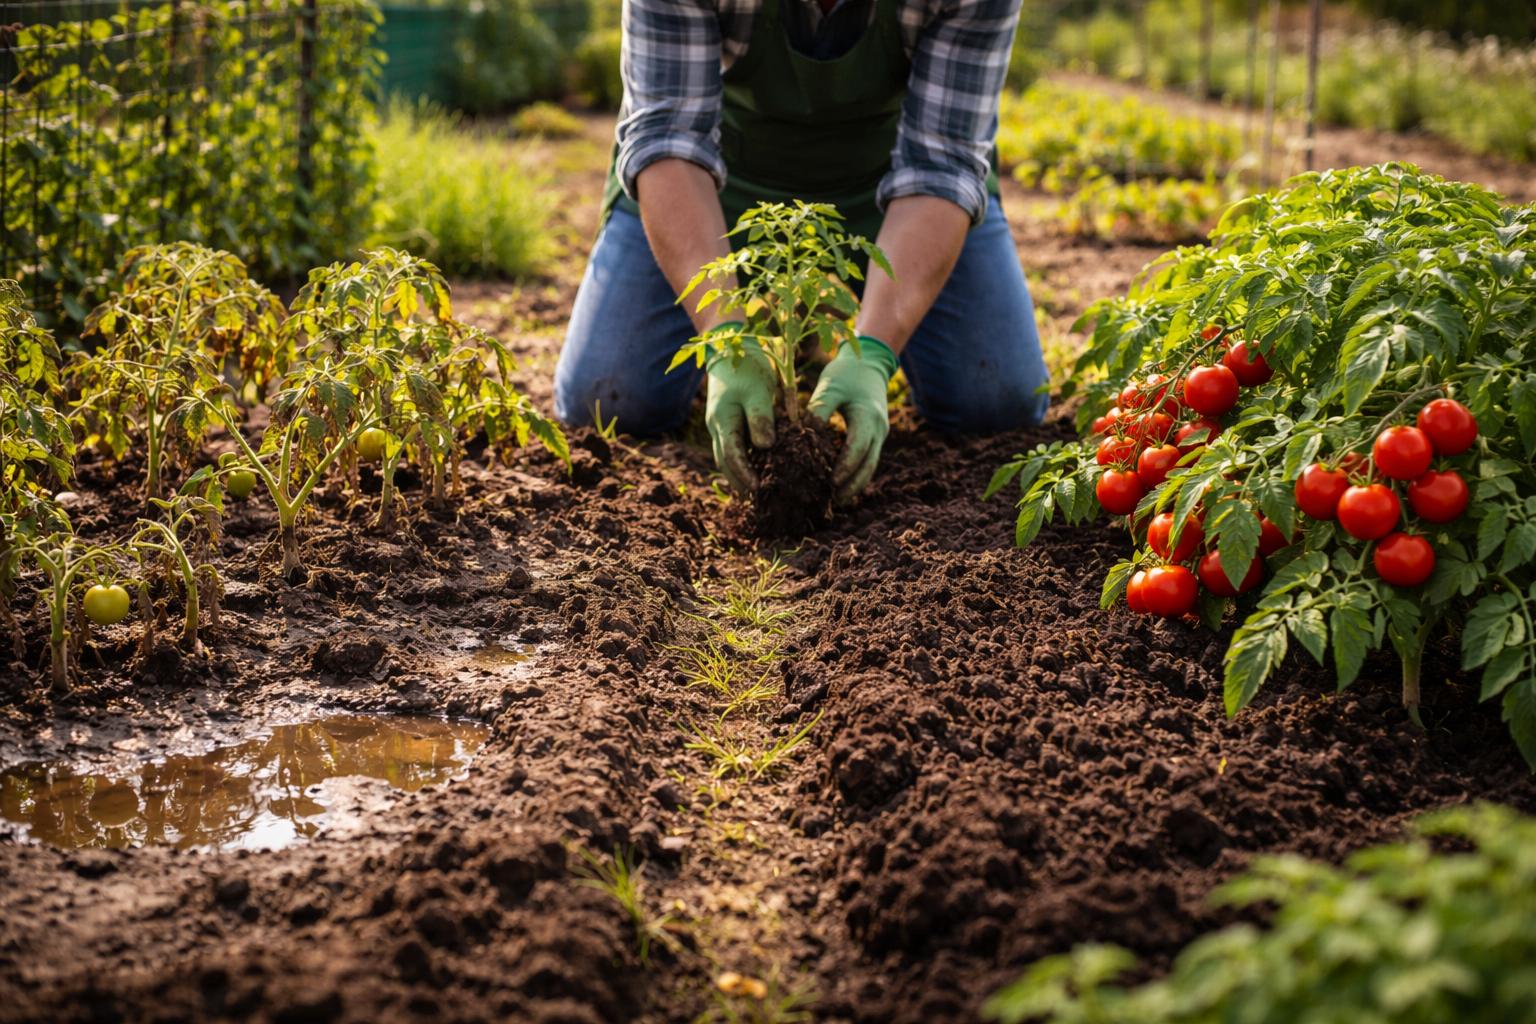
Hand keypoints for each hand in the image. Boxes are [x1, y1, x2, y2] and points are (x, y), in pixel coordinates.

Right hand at [705, 329, 777, 492]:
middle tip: (758, 498)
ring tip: (757, 490)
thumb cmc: (746, 367)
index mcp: (722, 420)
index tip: (759, 489)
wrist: (728, 346)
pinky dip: (742, 461)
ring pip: (726, 457)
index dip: (745, 475)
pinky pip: (732, 447)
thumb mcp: (758, 391)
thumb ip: (761, 418)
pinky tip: (758, 468)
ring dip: (739, 474)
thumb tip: (765, 447)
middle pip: (725, 463)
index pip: (732, 456)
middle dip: (739, 482)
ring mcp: (719, 425)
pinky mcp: (727, 421)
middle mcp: (716, 427)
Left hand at [808, 336, 899, 502]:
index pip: (858, 448)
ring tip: (838, 499)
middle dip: (853, 484)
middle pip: (869, 464)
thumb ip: (819, 410)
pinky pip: (868, 459)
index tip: (830, 482)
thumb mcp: (830, 386)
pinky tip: (842, 484)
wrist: (869, 363)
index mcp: (867, 416)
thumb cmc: (846, 373)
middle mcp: (878, 428)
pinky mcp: (874, 435)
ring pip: (871, 465)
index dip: (845, 467)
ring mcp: (879, 433)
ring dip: (856, 483)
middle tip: (835, 500)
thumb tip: (804, 435)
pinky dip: (857, 472)